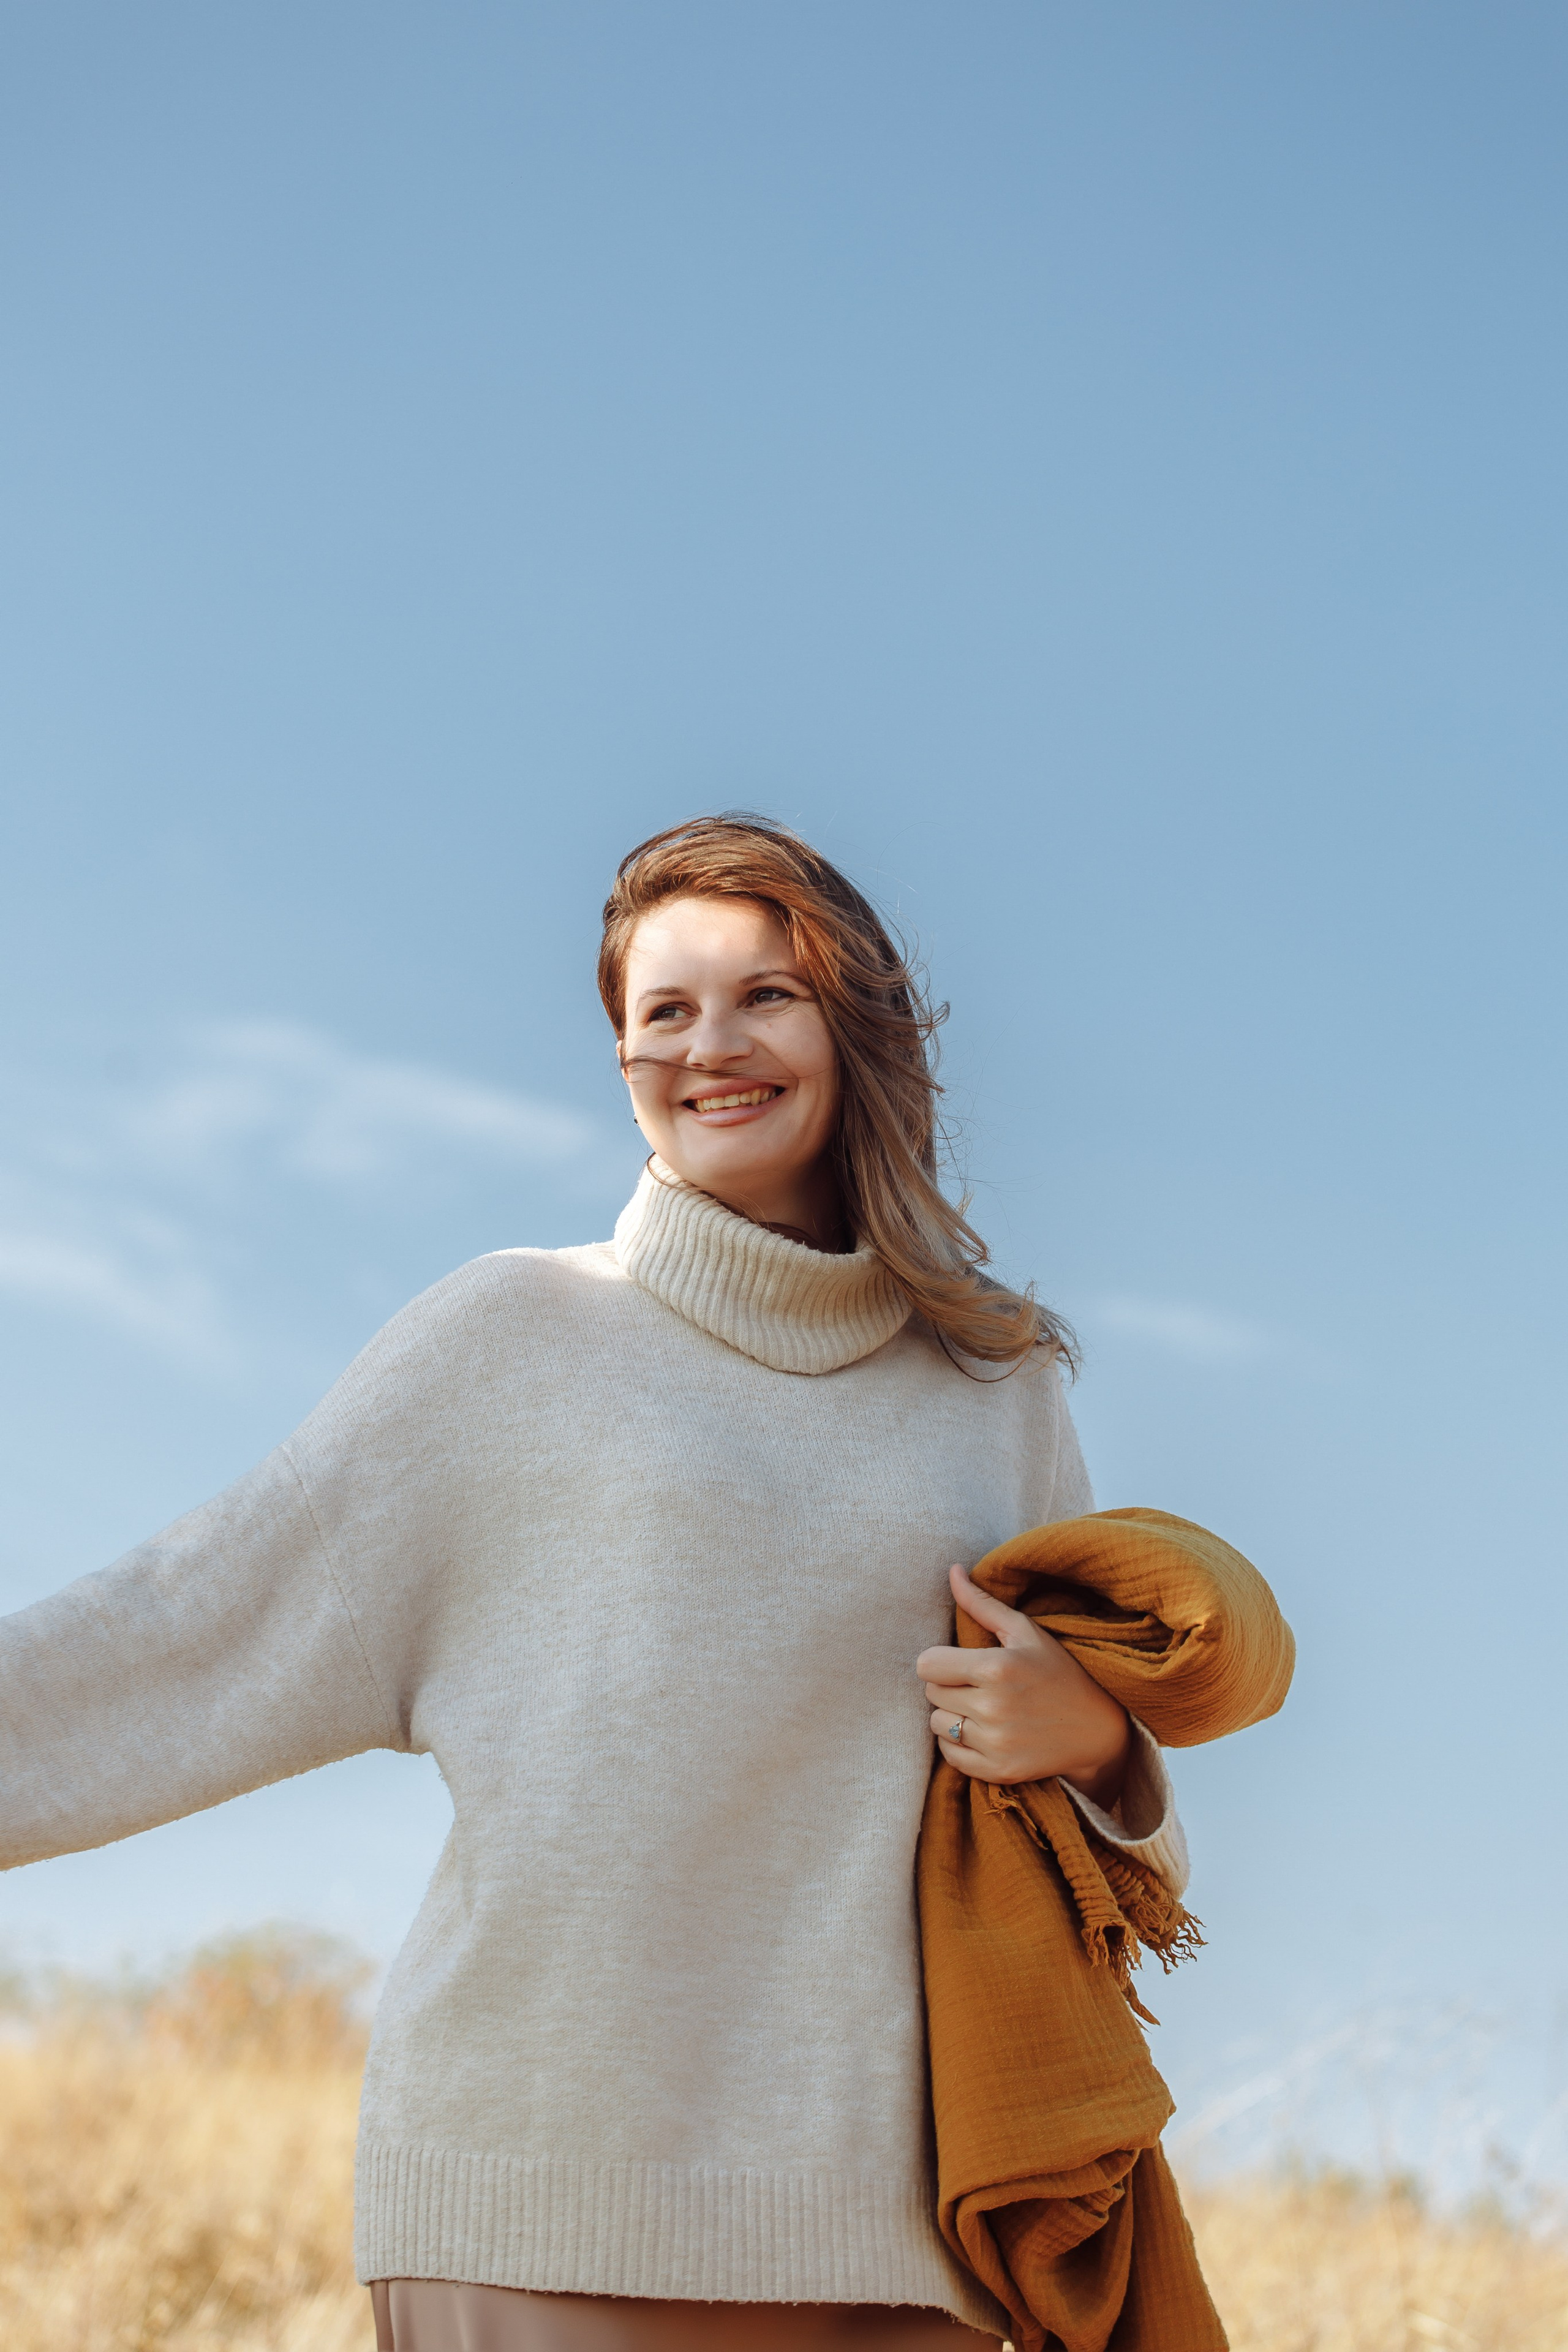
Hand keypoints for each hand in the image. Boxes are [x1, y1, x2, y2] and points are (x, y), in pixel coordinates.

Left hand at [917, 1564, 1131, 1804]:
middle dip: (948, 1686)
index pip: (927, 1665)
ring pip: (937, 1724)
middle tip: (976, 1684)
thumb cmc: (1059, 1671)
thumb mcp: (1026, 1631)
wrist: (1097, 1728)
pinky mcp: (998, 1771)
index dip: (940, 1661)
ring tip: (981, 1708)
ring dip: (952, 1715)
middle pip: (931, 1694)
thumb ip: (982, 1604)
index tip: (959, 1662)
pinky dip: (958, 1744)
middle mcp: (992, 1707)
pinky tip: (983, 1732)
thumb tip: (951, 1570)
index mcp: (997, 1668)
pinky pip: (950, 1756)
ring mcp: (995, 1743)